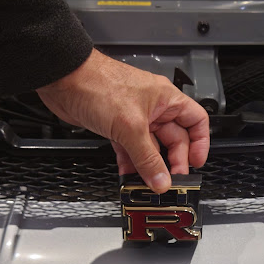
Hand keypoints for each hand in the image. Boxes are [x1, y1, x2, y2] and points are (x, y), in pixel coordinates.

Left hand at [36, 48, 209, 192]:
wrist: (62, 79)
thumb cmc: (97, 84)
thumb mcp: (130, 126)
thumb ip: (147, 158)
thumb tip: (161, 180)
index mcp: (166, 99)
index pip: (196, 121)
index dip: (200, 144)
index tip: (196, 164)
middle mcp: (153, 108)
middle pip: (174, 140)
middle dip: (173, 162)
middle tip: (169, 181)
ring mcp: (135, 119)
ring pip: (151, 149)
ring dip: (150, 167)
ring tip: (149, 184)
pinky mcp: (117, 127)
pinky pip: (131, 150)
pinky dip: (131, 164)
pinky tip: (130, 176)